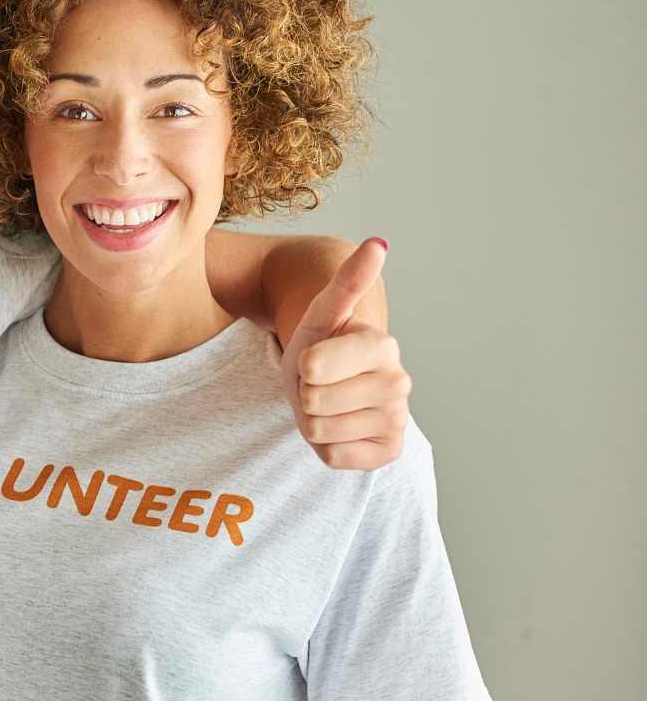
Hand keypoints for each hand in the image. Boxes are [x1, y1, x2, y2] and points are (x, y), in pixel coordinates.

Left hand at [282, 237, 411, 469]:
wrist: (331, 383)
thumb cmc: (321, 344)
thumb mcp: (323, 311)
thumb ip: (348, 280)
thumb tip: (378, 243)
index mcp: (383, 345)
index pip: (313, 367)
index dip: (301, 365)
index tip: (313, 358)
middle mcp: (399, 382)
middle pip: (313, 401)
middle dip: (305, 393)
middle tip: (318, 383)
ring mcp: (397, 419)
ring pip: (320, 430)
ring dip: (312, 419)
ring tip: (327, 402)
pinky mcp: (389, 451)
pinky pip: (333, 457)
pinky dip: (326, 446)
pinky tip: (339, 427)